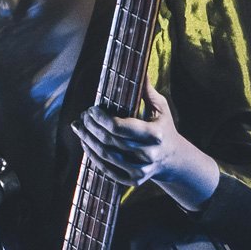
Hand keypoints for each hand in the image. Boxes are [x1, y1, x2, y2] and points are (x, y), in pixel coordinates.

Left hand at [71, 80, 220, 209]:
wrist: (173, 159)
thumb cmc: (163, 128)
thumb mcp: (161, 108)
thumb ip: (147, 91)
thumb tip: (138, 69)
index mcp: (156, 134)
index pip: (120, 127)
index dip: (101, 118)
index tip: (91, 109)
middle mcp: (149, 154)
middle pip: (110, 141)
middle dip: (91, 127)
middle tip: (82, 117)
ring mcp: (140, 170)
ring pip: (105, 156)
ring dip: (87, 140)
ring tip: (78, 128)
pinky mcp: (132, 180)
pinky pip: (106, 169)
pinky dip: (92, 156)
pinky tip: (85, 143)